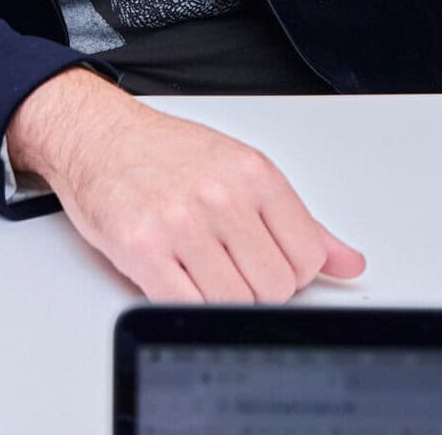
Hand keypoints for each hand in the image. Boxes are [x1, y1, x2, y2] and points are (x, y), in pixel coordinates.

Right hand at [5, 68, 365, 301]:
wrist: (94, 135)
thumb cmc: (164, 152)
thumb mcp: (241, 170)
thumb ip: (300, 222)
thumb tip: (347, 263)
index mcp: (254, 174)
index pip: (307, 258)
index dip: (289, 272)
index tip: (263, 262)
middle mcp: (220, 195)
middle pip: (274, 287)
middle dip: (254, 287)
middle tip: (225, 265)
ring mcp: (180, 222)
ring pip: (235, 301)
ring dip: (218, 297)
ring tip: (198, 269)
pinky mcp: (141, 248)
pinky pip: (187, 305)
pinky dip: (187, 304)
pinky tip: (176, 279)